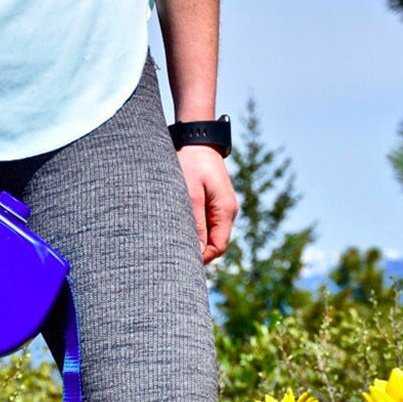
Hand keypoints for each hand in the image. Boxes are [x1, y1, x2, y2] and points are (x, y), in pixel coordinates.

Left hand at [176, 145, 237, 263]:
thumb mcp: (190, 195)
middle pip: (215, 244)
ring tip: (174, 243)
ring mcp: (222, 207)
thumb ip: (195, 225)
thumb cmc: (191, 163)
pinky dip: (194, 230)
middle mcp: (228, 211)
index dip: (202, 259)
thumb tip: (197, 253)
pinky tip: (179, 229)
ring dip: (195, 241)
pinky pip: (206, 224)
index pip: (218, 247)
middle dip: (198, 253)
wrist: (197, 138)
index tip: (181, 263)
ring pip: (210, 235)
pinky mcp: (213, 202)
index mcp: (226, 210)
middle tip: (175, 258)